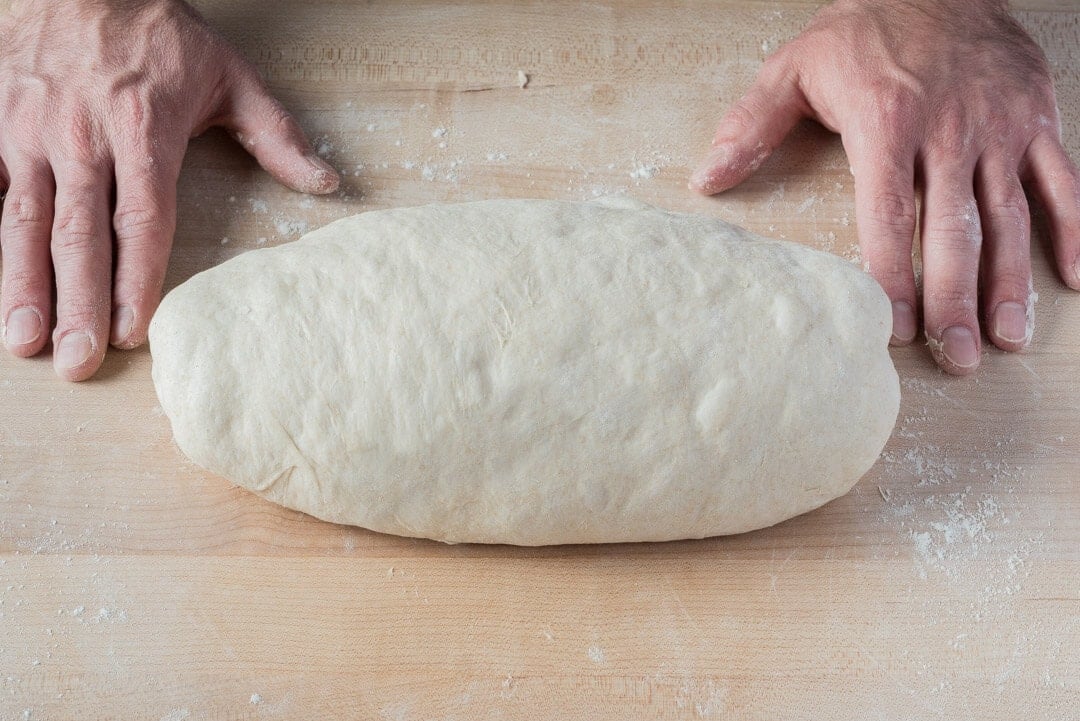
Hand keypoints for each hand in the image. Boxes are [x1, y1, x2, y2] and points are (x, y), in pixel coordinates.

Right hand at [0, 0, 339, 380]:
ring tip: (26, 341)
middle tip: (78, 361)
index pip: (141, 220)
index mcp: (142, 130)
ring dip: (22, 286)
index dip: (137, 278)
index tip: (135, 329)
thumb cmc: (157, 29)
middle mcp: (82, 138)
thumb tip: (326, 183)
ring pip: (25, 223)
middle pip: (78, 235)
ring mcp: (32, 134)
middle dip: (77, 303)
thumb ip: (276, 133)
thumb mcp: (230, 74)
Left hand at [690, 0, 1079, 374]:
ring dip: (1008, 283)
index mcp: (886, 122)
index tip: (892, 326)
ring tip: (1005, 338)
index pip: (889, 213)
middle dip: (953, 299)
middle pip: (953, 229)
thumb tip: (708, 179)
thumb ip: (752, 126)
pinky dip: (1071, 230)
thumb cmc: (864, 30)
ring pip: (1008, 216)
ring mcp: (998, 127)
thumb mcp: (794, 67)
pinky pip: (1061, 180)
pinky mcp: (1035, 119)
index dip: (891, 273)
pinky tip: (1069, 281)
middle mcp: (949, 130)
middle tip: (954, 357)